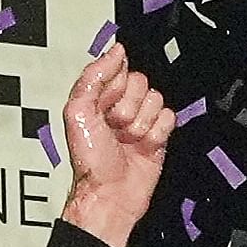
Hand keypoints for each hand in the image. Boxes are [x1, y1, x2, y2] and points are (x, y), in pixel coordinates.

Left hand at [56, 42, 175, 246]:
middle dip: (129, 107)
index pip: (119, 69)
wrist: (110, 196)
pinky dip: (157, 132)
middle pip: (141, 82)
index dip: (115, 87)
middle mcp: (119, 107)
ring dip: (142, 122)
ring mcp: (139, 121)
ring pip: (156, 99)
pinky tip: (143, 145)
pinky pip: (170, 117)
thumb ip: (92, 77)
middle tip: (116, 127)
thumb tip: (115, 51)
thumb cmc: (90, 162)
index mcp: (98, 98)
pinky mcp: (158, 135)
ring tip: (128, 139)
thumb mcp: (77, 112)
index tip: (106, 105)